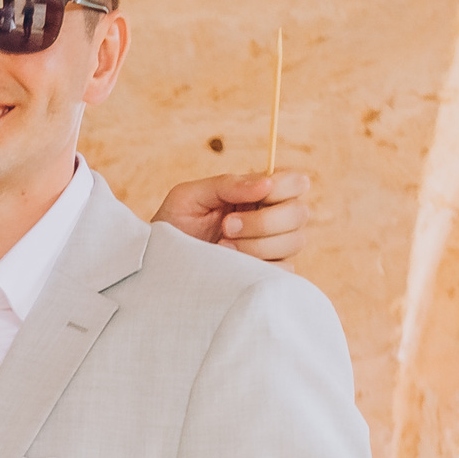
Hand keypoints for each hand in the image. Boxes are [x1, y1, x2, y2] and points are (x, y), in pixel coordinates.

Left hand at [152, 168, 309, 267]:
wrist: (159, 266)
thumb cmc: (173, 226)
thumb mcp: (191, 196)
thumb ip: (227, 184)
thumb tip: (266, 183)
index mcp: (259, 193)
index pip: (296, 182)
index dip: (283, 187)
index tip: (255, 195)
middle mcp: (273, 219)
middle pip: (299, 213)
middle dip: (263, 221)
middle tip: (227, 226)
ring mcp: (273, 248)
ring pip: (294, 242)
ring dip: (256, 245)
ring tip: (222, 247)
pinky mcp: (267, 275)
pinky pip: (284, 271)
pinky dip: (257, 266)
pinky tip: (230, 264)